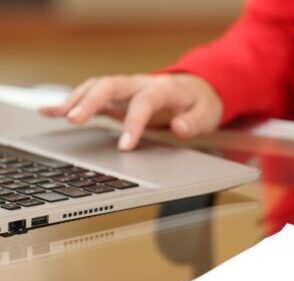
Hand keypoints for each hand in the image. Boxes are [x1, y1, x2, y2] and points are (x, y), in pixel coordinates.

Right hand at [40, 74, 222, 150]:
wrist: (195, 91)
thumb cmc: (199, 104)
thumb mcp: (206, 114)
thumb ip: (194, 122)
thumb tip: (180, 128)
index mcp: (163, 88)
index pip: (144, 102)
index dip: (133, 122)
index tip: (125, 146)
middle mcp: (139, 84)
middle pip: (110, 85)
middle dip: (91, 100)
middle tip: (74, 119)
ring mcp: (125, 89)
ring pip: (96, 87)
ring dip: (75, 99)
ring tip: (55, 114)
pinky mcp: (115, 98)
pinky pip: (90, 96)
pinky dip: (69, 102)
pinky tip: (49, 111)